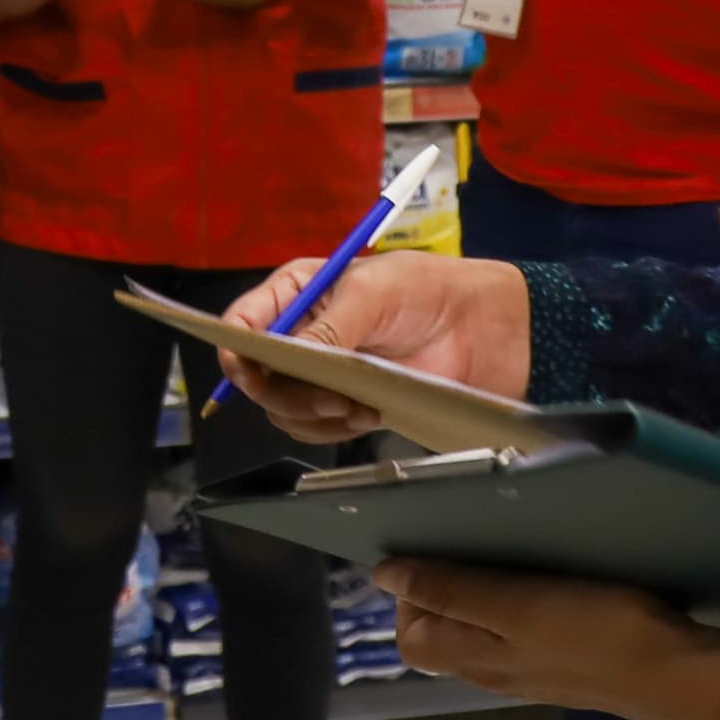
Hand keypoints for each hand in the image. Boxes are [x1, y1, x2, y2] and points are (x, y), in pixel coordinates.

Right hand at [217, 251, 530, 443]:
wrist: (482, 329)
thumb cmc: (428, 290)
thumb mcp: (375, 292)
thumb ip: (329, 326)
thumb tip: (291, 359)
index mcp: (297, 293)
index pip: (241, 324)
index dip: (237, 352)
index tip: (254, 374)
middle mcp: (301, 333)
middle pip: (258, 377)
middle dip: (287, 393)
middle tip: (328, 398)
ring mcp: (320, 371)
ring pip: (283, 409)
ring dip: (313, 417)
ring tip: (355, 408)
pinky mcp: (343, 401)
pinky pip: (315, 427)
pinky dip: (333, 429)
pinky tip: (366, 415)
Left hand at [378, 558, 719, 719]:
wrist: (677, 673)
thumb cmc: (594, 632)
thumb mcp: (515, 606)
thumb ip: (450, 592)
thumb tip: (382, 576)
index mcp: (476, 659)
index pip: (411, 638)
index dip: (408, 595)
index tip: (433, 550)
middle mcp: (497, 673)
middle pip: (444, 637)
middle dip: (443, 589)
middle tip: (470, 543)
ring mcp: (535, 672)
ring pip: (485, 635)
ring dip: (483, 594)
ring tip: (507, 552)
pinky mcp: (570, 663)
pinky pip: (524, 635)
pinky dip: (521, 605)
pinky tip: (548, 578)